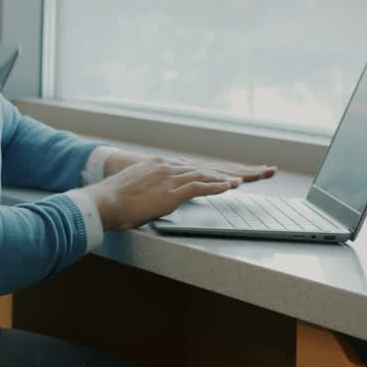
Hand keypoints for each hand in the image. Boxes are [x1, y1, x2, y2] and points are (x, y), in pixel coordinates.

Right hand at [104, 149, 275, 182]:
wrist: (101, 201)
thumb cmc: (115, 199)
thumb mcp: (138, 187)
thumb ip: (153, 187)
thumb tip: (158, 194)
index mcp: (163, 166)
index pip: (200, 167)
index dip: (223, 170)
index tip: (241, 171)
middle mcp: (169, 167)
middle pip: (211, 167)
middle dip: (239, 169)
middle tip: (264, 170)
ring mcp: (169, 178)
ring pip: (208, 175)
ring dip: (232, 177)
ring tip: (253, 178)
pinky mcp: (169, 191)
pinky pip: (198, 187)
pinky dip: (216, 186)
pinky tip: (231, 186)